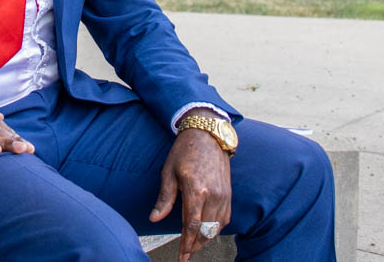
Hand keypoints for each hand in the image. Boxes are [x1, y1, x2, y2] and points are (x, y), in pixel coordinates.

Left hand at [149, 111, 231, 261]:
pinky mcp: (229, 193)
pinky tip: (207, 233)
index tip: (181, 256)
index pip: (192, 225)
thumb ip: (165, 198)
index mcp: (196, 190)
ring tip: (194, 246)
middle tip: (185, 255)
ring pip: (216, 228)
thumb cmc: (185, 150)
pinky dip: (216, 230)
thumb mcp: (169, 172)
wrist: (208, 134)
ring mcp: (224, 195)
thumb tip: (154, 219)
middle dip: (195, 245)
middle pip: (205, 231)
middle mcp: (213, 195)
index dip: (186, 243)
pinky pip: (225, 219)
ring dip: (205, 240)